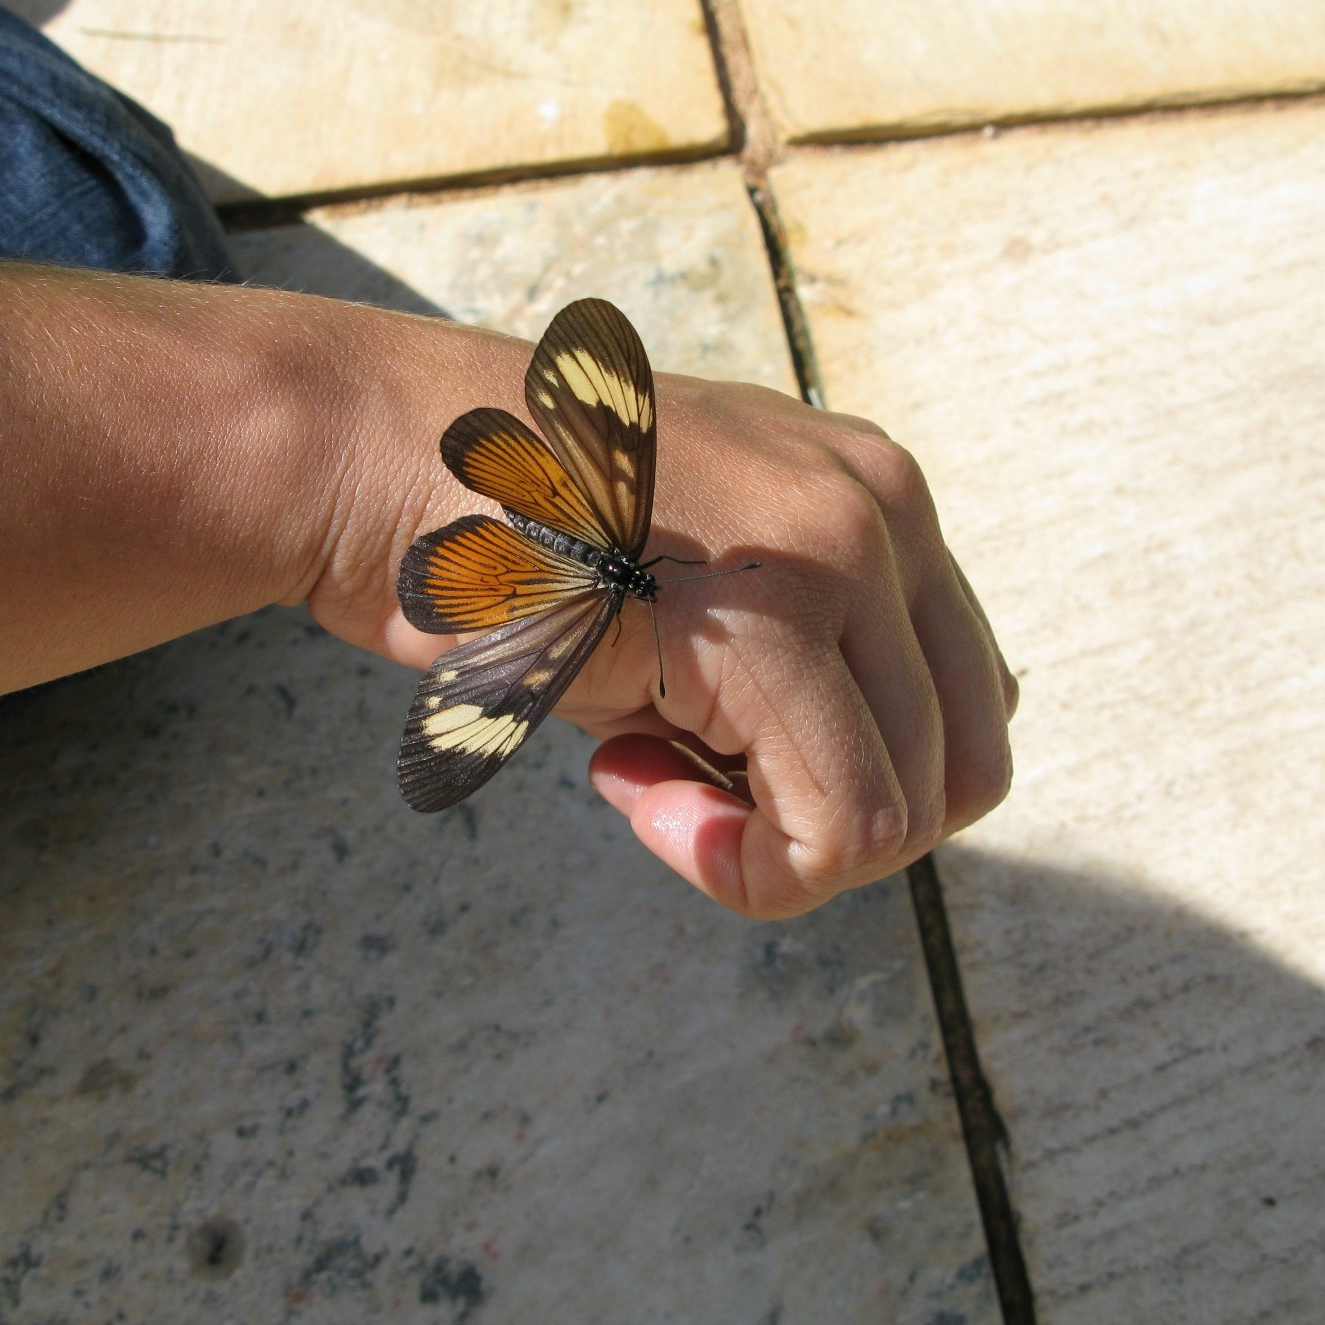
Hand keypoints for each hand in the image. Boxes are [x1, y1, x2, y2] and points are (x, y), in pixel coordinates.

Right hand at [306, 313, 1018, 919]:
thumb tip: (858, 813)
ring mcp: (834, 553)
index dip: (848, 779)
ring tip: (633, 773)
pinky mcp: (768, 620)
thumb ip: (785, 654)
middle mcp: (880, 505)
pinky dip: (744, 868)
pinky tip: (620, 783)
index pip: (957, 701)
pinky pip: (839, 831)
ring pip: (909, 811)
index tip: (711, 754)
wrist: (359, 456)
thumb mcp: (676, 578)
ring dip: (770, 848)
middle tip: (685, 793)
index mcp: (871, 491)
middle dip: (833, 828)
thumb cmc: (493, 532)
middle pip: (965, 765)